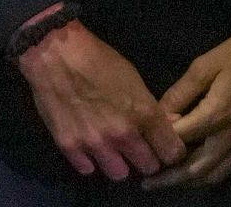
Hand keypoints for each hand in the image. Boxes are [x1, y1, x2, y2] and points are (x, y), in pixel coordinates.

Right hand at [15, 16, 184, 180]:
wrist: (58, 56)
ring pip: (119, 174)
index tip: (167, 149)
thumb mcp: (136, 81)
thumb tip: (166, 126)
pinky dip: (92, 162)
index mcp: (144, 113)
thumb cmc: (102, 61)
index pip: (171, 152)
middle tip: (143, 152)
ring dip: (121, 165)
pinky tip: (92, 149)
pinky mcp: (69, 147)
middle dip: (149, 161)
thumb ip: (150, 109)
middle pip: (148, 167)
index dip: (172, 152)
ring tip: (117, 153)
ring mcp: (95, 143)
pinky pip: (88, 169)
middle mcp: (122, 133)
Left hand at [143, 23, 230, 189]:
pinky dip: (218, 173)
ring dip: (192, 181)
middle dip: (170, 179)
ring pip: (216, 174)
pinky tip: (207, 168)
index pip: (179, 141)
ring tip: (173, 180)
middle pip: (196, 169)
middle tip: (149, 183)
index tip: (148, 141)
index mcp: (217, 114)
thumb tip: (161, 116)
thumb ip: (180, 93)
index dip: (160, 142)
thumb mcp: (205, 64)